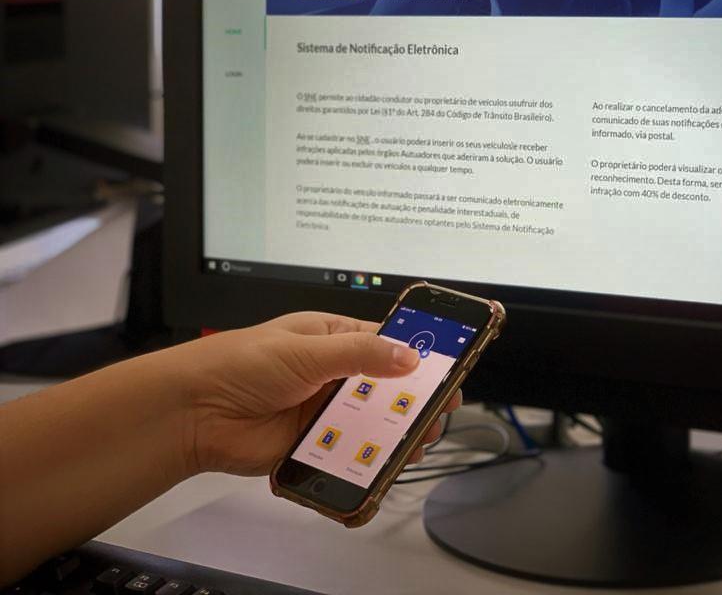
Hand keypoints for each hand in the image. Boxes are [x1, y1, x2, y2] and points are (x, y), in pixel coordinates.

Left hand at [176, 312, 461, 475]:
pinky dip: (366, 459)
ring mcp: (324, 411)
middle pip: (387, 388)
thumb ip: (362, 354)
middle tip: (441, 409)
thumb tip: (408, 357)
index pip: (388, 342)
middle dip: (415, 399)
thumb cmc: (239, 362)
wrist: (194, 412)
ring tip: (418, 439)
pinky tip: (383, 462)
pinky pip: (350, 453)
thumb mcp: (308, 349)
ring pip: (373, 424)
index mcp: (334, 337)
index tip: (449, 364)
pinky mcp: (314, 445)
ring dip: (396, 432)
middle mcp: (333, 374)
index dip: (419, 353)